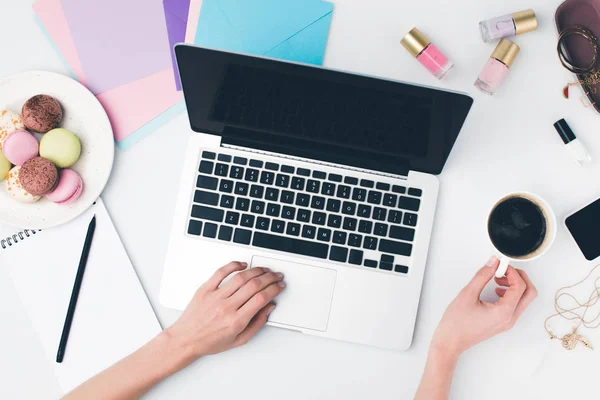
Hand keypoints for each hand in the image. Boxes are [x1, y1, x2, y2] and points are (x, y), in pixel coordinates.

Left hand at [166, 261, 284, 360]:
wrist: (186, 340)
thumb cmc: (210, 341)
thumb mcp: (239, 340)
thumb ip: (257, 324)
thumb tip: (269, 307)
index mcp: (236, 321)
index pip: (261, 298)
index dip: (274, 289)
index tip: (279, 286)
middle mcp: (226, 307)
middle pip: (254, 285)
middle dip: (270, 278)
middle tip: (276, 276)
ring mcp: (215, 296)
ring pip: (241, 277)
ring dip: (256, 271)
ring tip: (264, 270)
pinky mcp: (205, 289)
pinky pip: (221, 272)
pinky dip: (234, 265)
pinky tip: (243, 265)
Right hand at [430, 256, 536, 357]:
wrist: (451, 341)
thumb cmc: (456, 322)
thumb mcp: (468, 294)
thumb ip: (483, 275)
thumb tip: (494, 263)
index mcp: (504, 312)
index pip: (519, 287)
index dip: (512, 272)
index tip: (500, 264)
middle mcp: (510, 318)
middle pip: (529, 293)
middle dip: (519, 277)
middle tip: (504, 269)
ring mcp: (508, 321)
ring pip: (523, 299)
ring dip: (515, 285)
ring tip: (497, 278)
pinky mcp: (503, 322)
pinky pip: (515, 304)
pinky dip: (510, 293)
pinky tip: (496, 289)